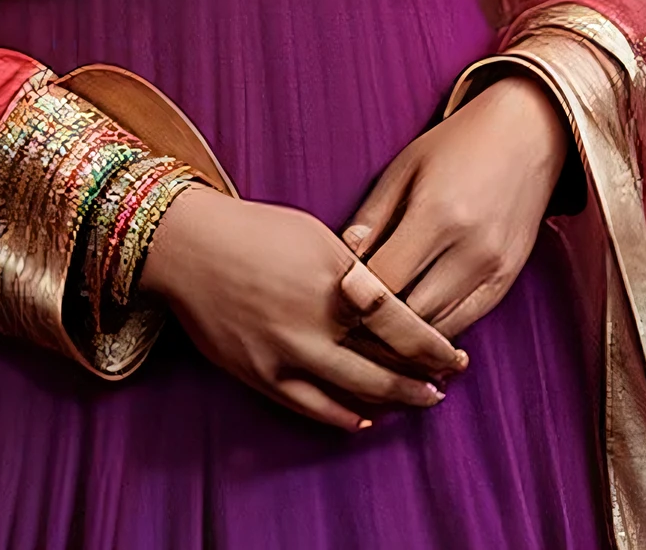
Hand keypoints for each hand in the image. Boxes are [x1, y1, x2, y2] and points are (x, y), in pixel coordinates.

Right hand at [141, 186, 467, 431]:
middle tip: (445, 384)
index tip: (456, 356)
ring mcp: (287, 353)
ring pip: (354, 393)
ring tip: (415, 402)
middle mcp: (317, 322)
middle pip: (386, 367)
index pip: (403, 326)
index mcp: (338, 280)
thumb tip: (389, 303)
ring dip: (391, 401)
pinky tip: (363, 417)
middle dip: (422, 380)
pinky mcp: (260, 375)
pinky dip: (342, 416)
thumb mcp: (318, 235)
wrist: (189, 245)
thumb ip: (357, 272)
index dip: (435, 348)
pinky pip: (311, 407)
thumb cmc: (256, 229)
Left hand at [342, 72, 568, 341]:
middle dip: (376, 319)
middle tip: (351, 314)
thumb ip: (372, 215)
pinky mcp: (507, 280)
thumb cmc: (457, 144)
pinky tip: (416, 319)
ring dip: (405, 331)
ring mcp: (494, 269)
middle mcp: (470, 248)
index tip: (336, 290)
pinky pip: (465, 323)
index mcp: (437, 214)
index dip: (354, 292)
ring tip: (378, 320)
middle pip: (410, 314)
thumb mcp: (405, 166)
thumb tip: (343, 257)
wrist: (527, 134)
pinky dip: (437, 328)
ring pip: (437, 328)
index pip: (384, 280)